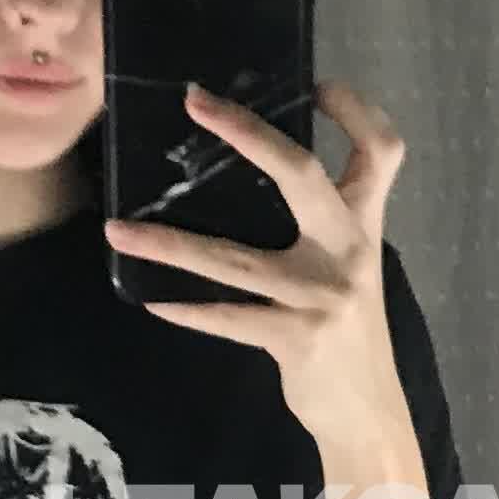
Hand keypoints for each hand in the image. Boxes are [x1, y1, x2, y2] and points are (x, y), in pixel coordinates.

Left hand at [105, 79, 419, 460]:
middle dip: (247, 131)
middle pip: (302, 173)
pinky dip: (187, 311)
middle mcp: (349, 249)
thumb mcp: (351, 267)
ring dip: (168, 245)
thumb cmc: (349, 331)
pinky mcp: (297, 337)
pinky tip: (153, 303)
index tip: (317, 86)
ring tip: (117, 231)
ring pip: (233, 259)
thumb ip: (323, 226)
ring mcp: (321, 294)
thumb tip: (258, 177)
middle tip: (194, 101)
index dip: (357, 111)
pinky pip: (228, 318)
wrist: (368, 412)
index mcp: (364, 224)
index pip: (381, 151)